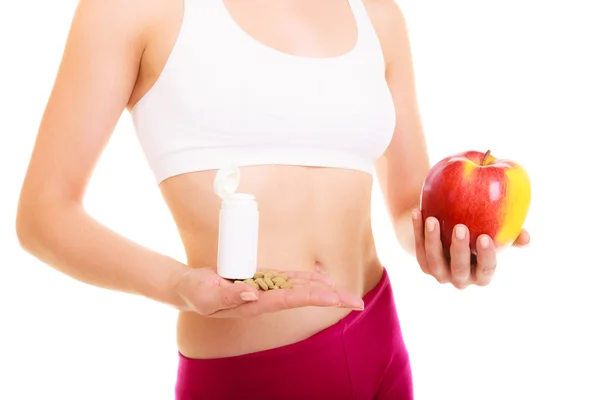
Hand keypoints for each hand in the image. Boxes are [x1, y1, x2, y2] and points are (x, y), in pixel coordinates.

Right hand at [174, 267, 364, 317]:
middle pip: (303, 296)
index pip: (290, 300)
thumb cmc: (196, 293)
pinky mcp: (262, 279)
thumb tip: (252, 294)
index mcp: (255, 304)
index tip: (335, 299)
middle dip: (330, 299)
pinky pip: (288, 278)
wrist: (190, 288)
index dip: (314, 297)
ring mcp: (265, 288)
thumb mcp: (206, 295)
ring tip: (347, 292)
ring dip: (323, 289)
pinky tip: (323, 279)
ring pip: (299, 286)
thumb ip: (228, 296)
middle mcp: (265, 298)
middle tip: (357, 303)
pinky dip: (306, 278)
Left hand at [411, 209, 529, 288]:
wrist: (448, 234)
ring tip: (433, 219)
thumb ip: (510, 236)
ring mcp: (440, 273)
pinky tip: (418, 213)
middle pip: (459, 268)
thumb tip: (526, 236)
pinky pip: (419, 248)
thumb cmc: (479, 233)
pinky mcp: (424, 264)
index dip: (486, 257)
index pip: (486, 271)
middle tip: (460, 227)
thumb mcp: (494, 234)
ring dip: (433, 240)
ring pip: (434, 260)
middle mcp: (460, 278)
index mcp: (481, 274)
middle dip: (459, 249)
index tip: (485, 237)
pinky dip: (418, 231)